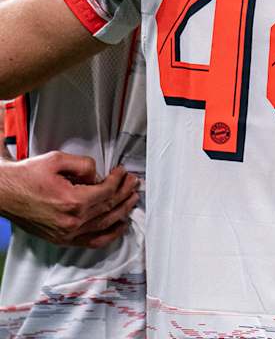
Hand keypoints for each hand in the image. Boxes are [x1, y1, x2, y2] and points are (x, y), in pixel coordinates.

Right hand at [0, 152, 139, 248]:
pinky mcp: (61, 240)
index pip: (107, 192)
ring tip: (132, 199)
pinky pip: (92, 242)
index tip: (122, 171)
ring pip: (105, 224)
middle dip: (125, 193)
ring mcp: (67, 234)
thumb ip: (84, 165)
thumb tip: (98, 175)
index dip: (119, 180)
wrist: (4, 193)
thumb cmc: (26, 177)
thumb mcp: (57, 160)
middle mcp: (72, 221)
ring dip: (123, 211)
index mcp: (72, 202)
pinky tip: (120, 226)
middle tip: (134, 182)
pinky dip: (110, 235)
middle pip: (109, 207)